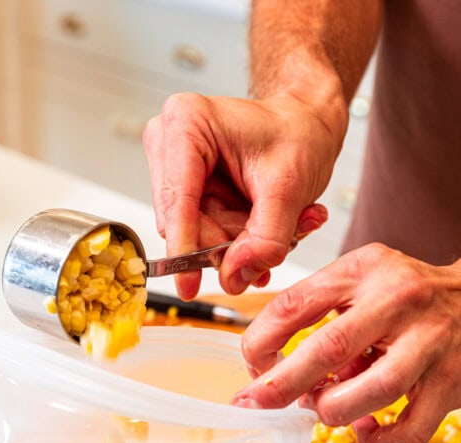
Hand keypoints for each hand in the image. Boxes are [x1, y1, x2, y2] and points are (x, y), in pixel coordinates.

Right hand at [143, 92, 342, 298]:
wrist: (305, 125)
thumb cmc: (297, 134)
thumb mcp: (291, 188)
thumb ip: (265, 239)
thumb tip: (233, 277)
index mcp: (187, 123)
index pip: (178, 201)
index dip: (185, 248)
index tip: (189, 287)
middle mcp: (168, 142)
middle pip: (183, 224)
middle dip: (227, 242)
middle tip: (273, 236)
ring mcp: (172, 167)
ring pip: (193, 234)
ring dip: (236, 241)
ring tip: (275, 223)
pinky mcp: (182, 188)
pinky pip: (200, 233)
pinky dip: (234, 238)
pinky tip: (260, 225)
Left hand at [232, 244, 460, 442]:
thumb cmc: (409, 296)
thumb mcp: (361, 281)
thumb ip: (320, 315)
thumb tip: (271, 371)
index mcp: (364, 271)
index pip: (294, 303)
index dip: (260, 342)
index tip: (251, 367)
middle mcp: (399, 301)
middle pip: (328, 348)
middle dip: (280, 385)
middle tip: (253, 404)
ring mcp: (430, 343)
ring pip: (371, 392)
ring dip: (333, 411)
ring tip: (325, 409)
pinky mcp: (452, 383)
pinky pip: (409, 432)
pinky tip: (366, 431)